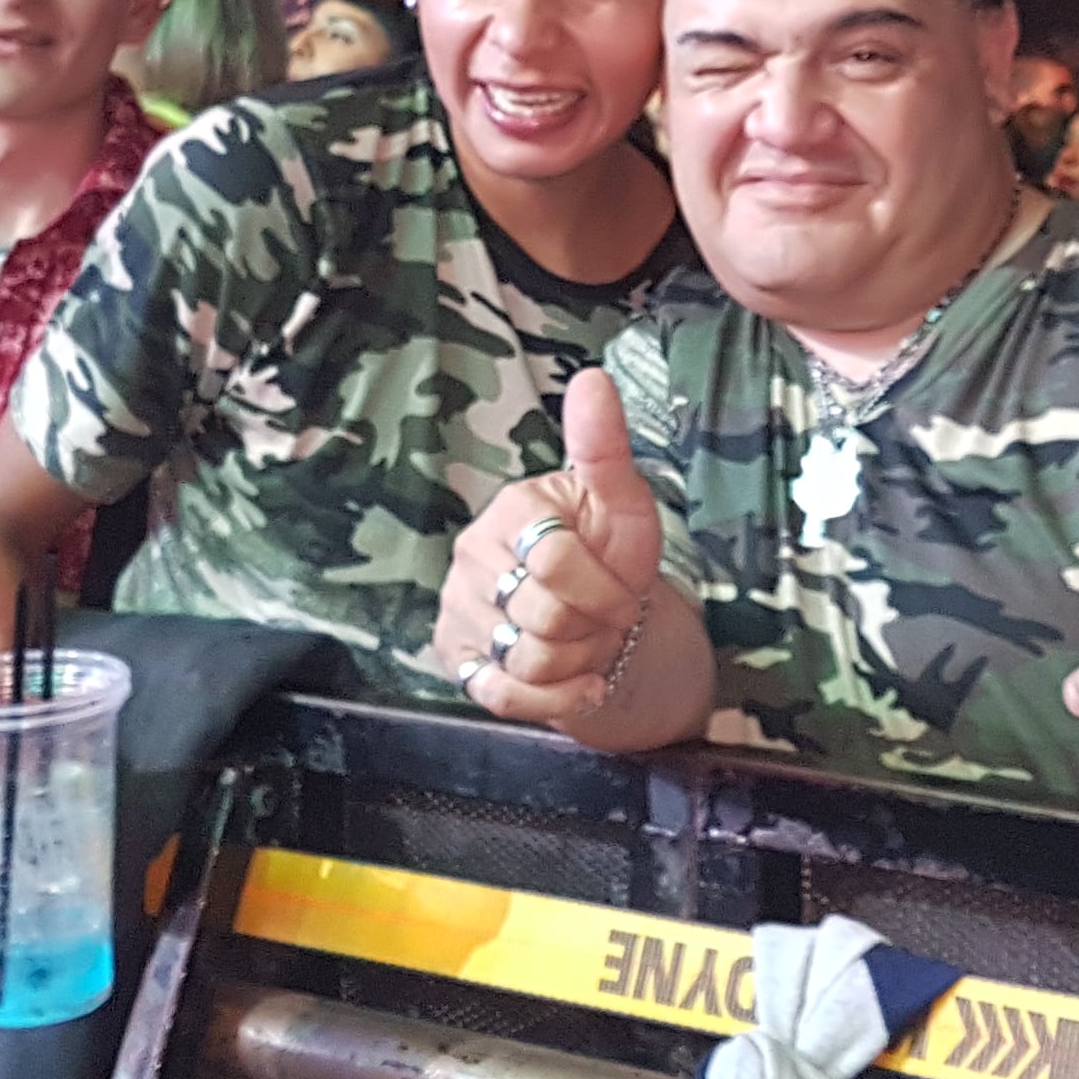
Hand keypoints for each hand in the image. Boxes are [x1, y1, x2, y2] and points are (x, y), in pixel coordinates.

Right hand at [433, 368, 660, 720]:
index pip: (556, 562)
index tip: (622, 588)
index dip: (605, 589)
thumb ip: (605, 446)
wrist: (602, 619)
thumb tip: (592, 378)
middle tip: (603, 618)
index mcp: (513, 507)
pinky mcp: (456, 657)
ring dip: (577, 663)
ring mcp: (457, 607)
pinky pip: (503, 695)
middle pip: (544, 617)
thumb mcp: (623, 503)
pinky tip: (581, 684)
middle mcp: (472, 553)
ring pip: (526, 660)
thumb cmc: (611, 554)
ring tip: (586, 642)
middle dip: (594, 629)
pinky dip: (555, 700)